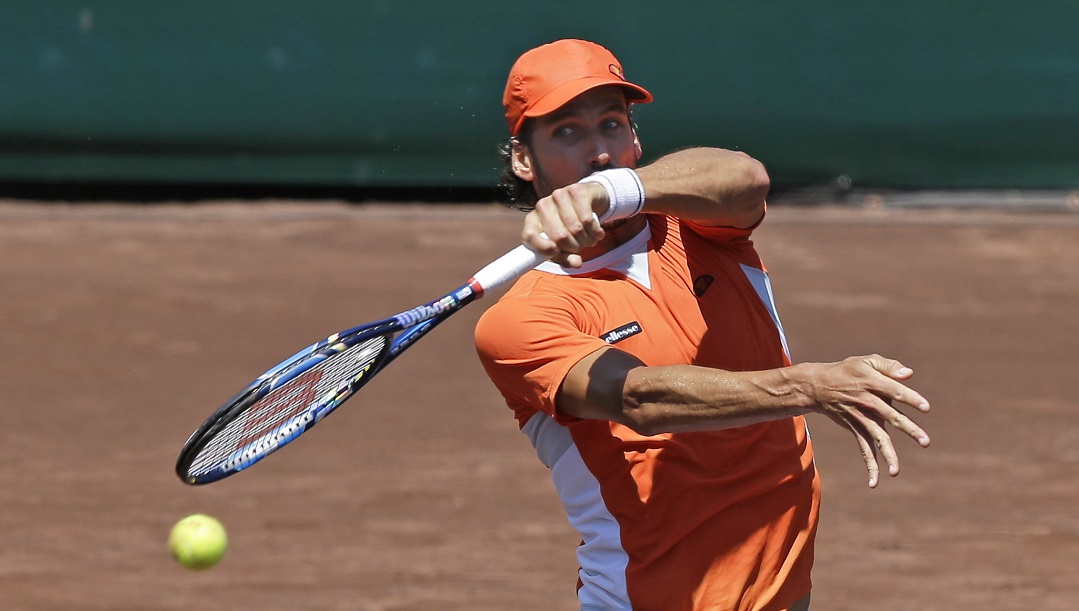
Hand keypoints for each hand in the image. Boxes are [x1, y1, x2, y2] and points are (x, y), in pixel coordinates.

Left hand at [522, 182, 605, 267]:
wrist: (589, 200)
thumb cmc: (571, 226)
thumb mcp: (565, 245)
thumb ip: (566, 257)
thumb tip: (576, 263)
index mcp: (533, 221)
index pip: (529, 235)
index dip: (543, 248)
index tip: (557, 252)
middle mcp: (542, 206)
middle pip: (559, 236)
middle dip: (574, 247)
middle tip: (581, 246)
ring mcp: (558, 196)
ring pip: (575, 229)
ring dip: (587, 240)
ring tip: (590, 239)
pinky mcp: (575, 190)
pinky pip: (587, 219)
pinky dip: (595, 231)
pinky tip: (597, 232)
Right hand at [801, 355, 930, 487]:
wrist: (818, 386)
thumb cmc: (849, 370)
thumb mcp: (866, 361)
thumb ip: (889, 366)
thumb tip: (909, 374)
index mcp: (872, 383)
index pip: (895, 391)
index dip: (910, 399)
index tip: (926, 408)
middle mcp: (867, 402)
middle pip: (890, 416)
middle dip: (908, 429)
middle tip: (925, 442)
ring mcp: (861, 418)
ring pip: (877, 437)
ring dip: (887, 455)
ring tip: (896, 472)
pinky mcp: (856, 429)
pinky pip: (864, 449)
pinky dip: (869, 465)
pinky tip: (875, 482)